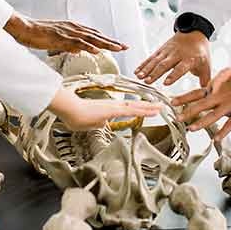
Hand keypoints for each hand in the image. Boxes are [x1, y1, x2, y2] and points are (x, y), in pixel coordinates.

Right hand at [4, 12, 126, 54]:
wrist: (24, 27)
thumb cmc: (37, 34)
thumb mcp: (56, 39)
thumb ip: (69, 44)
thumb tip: (80, 50)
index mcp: (72, 28)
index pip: (93, 34)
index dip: (107, 40)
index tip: (118, 44)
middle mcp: (73, 27)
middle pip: (96, 35)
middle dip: (112, 41)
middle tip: (125, 46)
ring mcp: (67, 31)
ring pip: (91, 38)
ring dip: (105, 43)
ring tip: (118, 48)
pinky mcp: (60, 36)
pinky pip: (77, 42)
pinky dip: (89, 46)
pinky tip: (97, 50)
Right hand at [46, 88, 162, 131]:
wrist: (69, 109)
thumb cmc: (75, 116)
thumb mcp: (89, 123)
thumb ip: (97, 123)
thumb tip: (102, 124)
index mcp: (109, 108)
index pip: (127, 108)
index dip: (138, 108)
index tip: (147, 109)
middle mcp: (114, 105)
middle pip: (135, 106)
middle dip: (148, 107)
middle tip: (160, 106)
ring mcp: (114, 106)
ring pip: (136, 107)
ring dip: (149, 108)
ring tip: (161, 107)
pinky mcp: (114, 109)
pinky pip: (132, 110)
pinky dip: (144, 110)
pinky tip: (153, 111)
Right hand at [135, 32, 211, 86]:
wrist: (194, 33)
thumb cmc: (200, 52)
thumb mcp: (206, 65)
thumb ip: (205, 79)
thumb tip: (206, 94)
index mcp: (190, 59)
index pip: (181, 68)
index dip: (174, 75)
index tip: (166, 83)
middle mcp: (177, 54)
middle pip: (165, 64)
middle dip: (155, 73)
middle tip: (147, 81)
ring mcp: (168, 51)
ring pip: (156, 60)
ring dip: (147, 69)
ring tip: (139, 77)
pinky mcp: (161, 50)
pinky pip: (151, 57)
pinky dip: (144, 64)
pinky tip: (137, 71)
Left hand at [172, 67, 230, 133]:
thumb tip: (222, 105)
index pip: (206, 90)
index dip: (190, 96)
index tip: (176, 101)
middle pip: (208, 101)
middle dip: (191, 108)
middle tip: (177, 116)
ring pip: (219, 112)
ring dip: (204, 121)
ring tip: (192, 128)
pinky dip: (226, 130)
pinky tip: (216, 138)